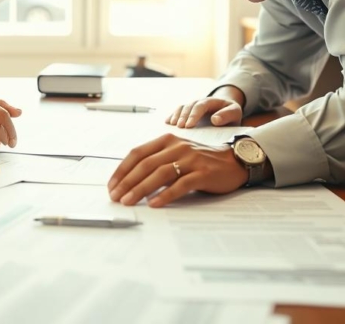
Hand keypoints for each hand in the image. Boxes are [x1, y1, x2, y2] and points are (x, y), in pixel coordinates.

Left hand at [107, 134, 247, 207]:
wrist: (233, 161)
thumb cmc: (200, 161)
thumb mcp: (176, 154)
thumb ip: (156, 161)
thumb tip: (129, 180)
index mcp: (167, 140)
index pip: (137, 153)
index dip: (122, 170)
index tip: (112, 185)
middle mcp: (177, 147)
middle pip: (146, 164)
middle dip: (127, 182)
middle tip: (116, 197)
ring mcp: (190, 159)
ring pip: (160, 174)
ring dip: (141, 189)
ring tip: (129, 201)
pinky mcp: (203, 173)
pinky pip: (180, 185)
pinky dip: (165, 195)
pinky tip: (154, 204)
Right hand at [165, 94, 242, 127]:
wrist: (228, 110)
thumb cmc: (231, 113)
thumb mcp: (235, 113)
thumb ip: (227, 115)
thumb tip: (215, 119)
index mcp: (212, 101)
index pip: (200, 106)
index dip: (193, 115)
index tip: (189, 126)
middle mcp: (200, 102)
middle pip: (189, 107)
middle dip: (183, 117)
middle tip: (179, 128)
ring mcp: (193, 106)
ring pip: (182, 108)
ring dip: (176, 116)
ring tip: (172, 125)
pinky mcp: (189, 112)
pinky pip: (178, 111)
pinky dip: (172, 116)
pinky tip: (167, 123)